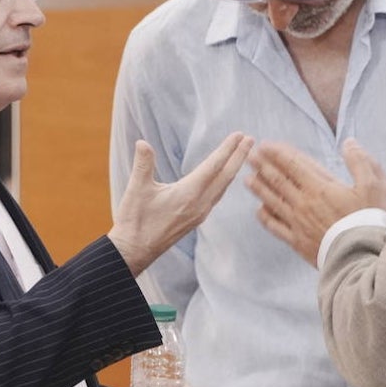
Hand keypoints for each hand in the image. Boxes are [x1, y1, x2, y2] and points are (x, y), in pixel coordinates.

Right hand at [110, 133, 253, 275]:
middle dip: (239, 157)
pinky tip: (224, 180)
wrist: (134, 251)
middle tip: (251, 139)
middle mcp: (199, 204)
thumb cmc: (134, 221)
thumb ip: (143, 164)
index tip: (240, 135)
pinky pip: (216, 197)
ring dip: (233, 169)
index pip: (214, 166)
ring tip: (242, 155)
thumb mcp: (136, 190)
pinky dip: (224, 184)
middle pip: (225, 176)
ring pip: (223, 188)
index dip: (227, 149)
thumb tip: (142, 143)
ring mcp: (199, 213)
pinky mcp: (196, 220)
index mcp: (188, 194)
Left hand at [247, 139, 385, 265]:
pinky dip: (265, 217)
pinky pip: (275, 227)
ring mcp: (298, 224)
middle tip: (249, 156)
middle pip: (278, 181)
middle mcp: (304, 204)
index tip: (265, 145)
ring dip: (259, 188)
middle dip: (262, 166)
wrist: (364, 260)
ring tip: (247, 179)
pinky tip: (259, 211)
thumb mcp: (375, 186)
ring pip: (272, 201)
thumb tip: (349, 143)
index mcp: (320, 188)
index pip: (293, 165)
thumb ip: (360, 162)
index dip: (277, 153)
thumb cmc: (371, 221)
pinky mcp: (298, 243)